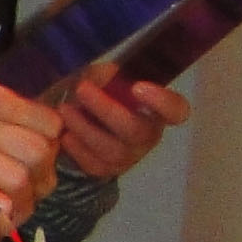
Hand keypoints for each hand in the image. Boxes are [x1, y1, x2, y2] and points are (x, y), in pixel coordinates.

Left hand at [54, 71, 188, 182]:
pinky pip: (93, 163)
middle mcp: (148, 136)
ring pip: (111, 149)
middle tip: (82, 88)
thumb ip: (108, 75)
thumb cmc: (104, 97)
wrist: (86, 128)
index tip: (138, 86)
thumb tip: (104, 72)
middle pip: (135, 130)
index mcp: (156, 112)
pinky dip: (76, 148)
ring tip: (65, 109)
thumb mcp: (107, 81)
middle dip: (106, 109)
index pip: (176, 110)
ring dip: (84, 127)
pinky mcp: (107, 169)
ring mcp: (129, 156)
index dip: (162, 102)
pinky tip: (65, 134)